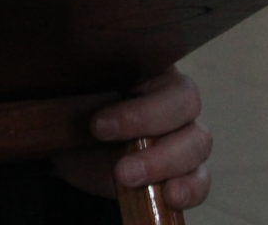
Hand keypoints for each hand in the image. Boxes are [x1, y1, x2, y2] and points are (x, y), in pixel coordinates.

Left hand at [53, 68, 210, 209]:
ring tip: (129, 179)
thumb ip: (77, 89)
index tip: (98, 127)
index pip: (160, 78)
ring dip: (164, 166)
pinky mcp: (185, 170)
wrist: (73, 150)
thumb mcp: (72, 96)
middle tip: (119, 166)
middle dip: (150, 136)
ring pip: (196, 144)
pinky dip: (189, 190)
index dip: (140, 109)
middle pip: (186, 108)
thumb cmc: (77, 112)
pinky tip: (169, 197)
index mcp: (148, 69)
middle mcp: (173, 99)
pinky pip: (200, 179)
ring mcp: (184, 134)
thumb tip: (67, 90)